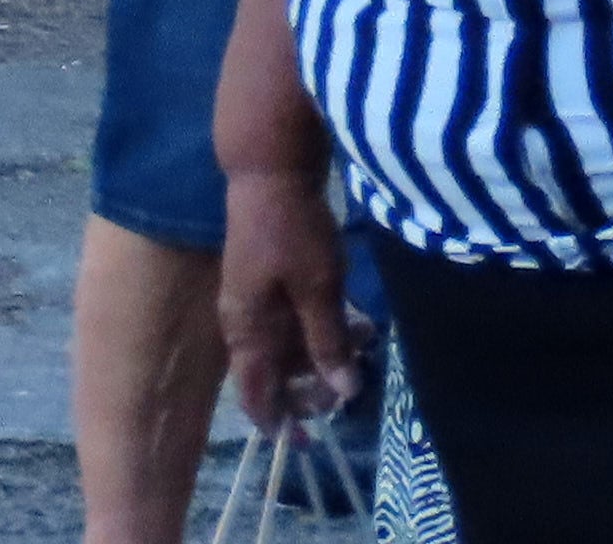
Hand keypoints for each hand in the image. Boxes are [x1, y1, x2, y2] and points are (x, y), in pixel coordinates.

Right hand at [217, 166, 360, 433]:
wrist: (270, 170)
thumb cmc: (291, 230)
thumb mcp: (317, 288)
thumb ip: (327, 341)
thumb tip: (341, 391)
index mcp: (246, 326)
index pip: (253, 389)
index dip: (276, 419)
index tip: (306, 442)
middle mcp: (245, 318)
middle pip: (274, 372)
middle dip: (314, 386)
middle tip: (351, 389)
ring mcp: (256, 297)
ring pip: (290, 344)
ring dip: (326, 353)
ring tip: (367, 342)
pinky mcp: (270, 278)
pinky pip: (296, 319)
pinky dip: (325, 327)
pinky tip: (358, 320)